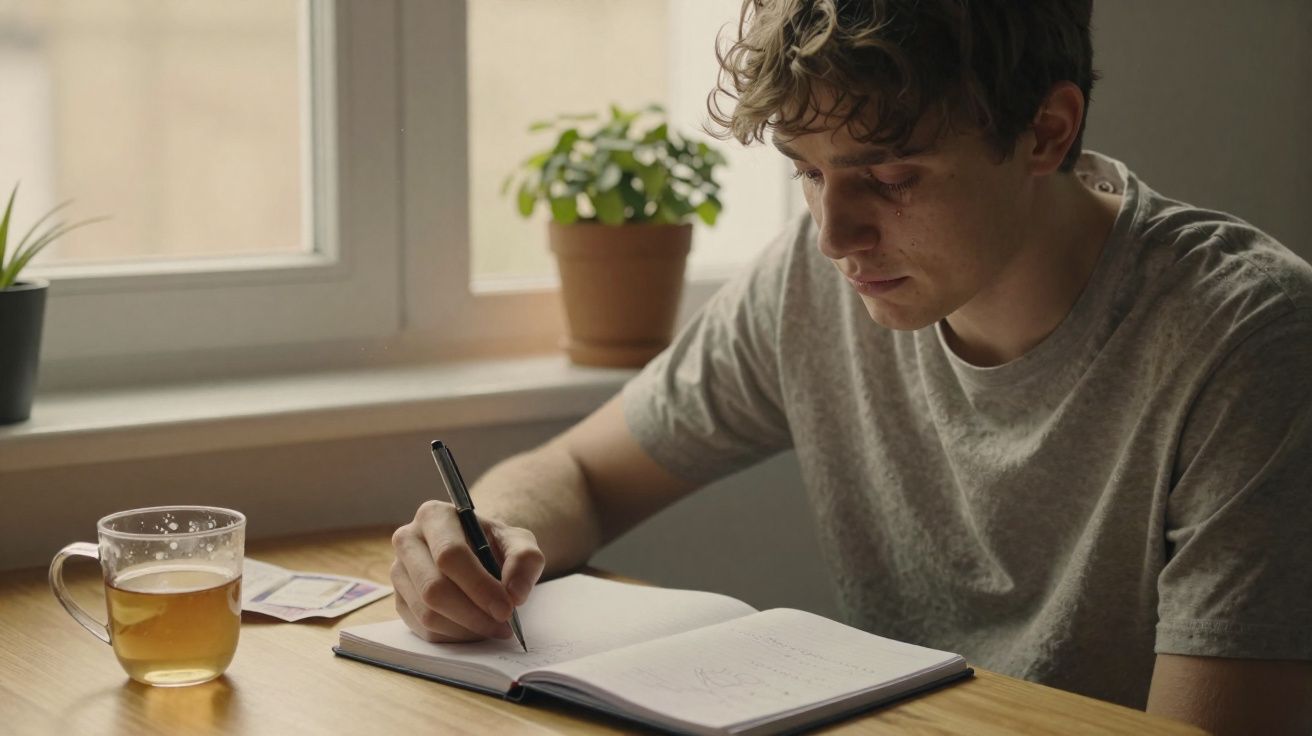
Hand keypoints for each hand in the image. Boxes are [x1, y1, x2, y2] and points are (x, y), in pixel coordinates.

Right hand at [390, 500, 545, 642]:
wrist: (477, 553)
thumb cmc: (494, 544)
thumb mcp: (519, 542)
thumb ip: (525, 560)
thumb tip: (515, 594)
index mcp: (434, 516)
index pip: (450, 555)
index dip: (479, 586)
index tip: (506, 608)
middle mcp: (408, 541)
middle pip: (433, 588)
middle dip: (473, 613)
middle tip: (503, 624)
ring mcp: (398, 572)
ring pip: (427, 614)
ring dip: (466, 628)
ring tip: (494, 627)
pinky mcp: (399, 601)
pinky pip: (424, 630)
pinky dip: (455, 636)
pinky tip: (476, 628)